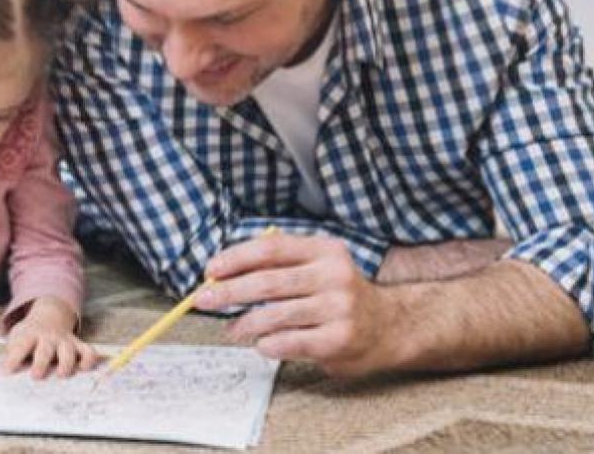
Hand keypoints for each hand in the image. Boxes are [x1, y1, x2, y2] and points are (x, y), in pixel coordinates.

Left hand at [3, 297, 97, 379]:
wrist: (49, 317)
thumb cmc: (29, 336)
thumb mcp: (17, 338)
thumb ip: (14, 354)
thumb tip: (8, 375)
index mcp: (30, 335)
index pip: (21, 346)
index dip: (13, 359)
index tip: (6, 372)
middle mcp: (48, 337)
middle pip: (45, 349)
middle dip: (41, 363)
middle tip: (36, 376)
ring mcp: (64, 340)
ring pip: (68, 350)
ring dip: (65, 362)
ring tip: (61, 375)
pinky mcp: (78, 346)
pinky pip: (87, 351)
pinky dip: (88, 360)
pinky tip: (83, 369)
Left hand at [195, 234, 398, 377]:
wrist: (389, 327)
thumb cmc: (337, 296)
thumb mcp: (317, 266)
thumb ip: (279, 266)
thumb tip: (222, 275)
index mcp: (324, 250)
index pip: (271, 248)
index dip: (236, 258)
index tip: (211, 270)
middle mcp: (334, 275)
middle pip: (268, 282)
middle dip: (229, 292)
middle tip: (204, 300)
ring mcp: (339, 308)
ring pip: (275, 315)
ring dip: (244, 323)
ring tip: (232, 330)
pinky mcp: (339, 339)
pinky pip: (290, 342)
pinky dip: (267, 344)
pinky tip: (261, 344)